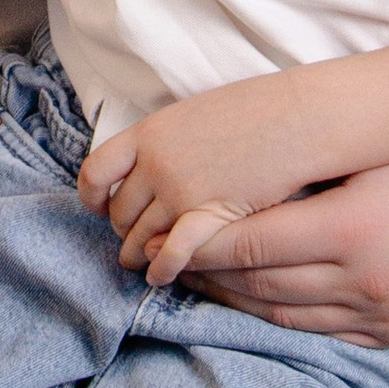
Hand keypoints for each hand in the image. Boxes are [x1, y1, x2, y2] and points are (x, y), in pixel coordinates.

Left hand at [78, 71, 332, 286]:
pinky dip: (162, 267)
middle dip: (123, 232)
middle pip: (120, 212)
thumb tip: (156, 161)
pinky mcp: (205, 216)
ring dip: (140, 255)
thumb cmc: (255, 111)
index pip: (97, 171)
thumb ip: (168, 141)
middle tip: (131, 242)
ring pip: (141, 236)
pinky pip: (170, 251)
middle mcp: (156, 161)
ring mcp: (179, 189)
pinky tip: (163, 276)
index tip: (100, 208)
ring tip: (144, 266)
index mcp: (149, 132)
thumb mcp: (196, 115)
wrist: (294, 117)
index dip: (94, 196)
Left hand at [183, 148, 388, 344]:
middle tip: (166, 259)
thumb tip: (218, 198)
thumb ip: (295, 181)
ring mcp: (382, 315)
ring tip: (197, 279)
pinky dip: (275, 317)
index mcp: (356, 229)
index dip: (201, 245)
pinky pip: (317, 332)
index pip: (252, 246)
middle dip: (206, 274)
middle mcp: (367, 281)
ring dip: (232, 300)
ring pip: (282, 315)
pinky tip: (249, 299)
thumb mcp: (361, 157)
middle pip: (260, 286)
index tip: (165, 237)